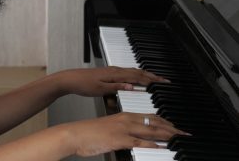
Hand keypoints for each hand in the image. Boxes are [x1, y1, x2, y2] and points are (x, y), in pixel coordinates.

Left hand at [56, 67, 168, 95]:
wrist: (71, 79)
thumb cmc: (84, 84)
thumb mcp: (100, 89)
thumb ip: (116, 88)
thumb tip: (132, 86)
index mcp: (115, 74)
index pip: (137, 76)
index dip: (151, 79)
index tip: (163, 82)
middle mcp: (115, 70)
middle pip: (137, 72)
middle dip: (152, 76)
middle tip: (164, 80)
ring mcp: (112, 70)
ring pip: (132, 71)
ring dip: (144, 74)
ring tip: (155, 78)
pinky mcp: (108, 72)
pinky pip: (126, 72)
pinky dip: (135, 74)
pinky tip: (136, 77)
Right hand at [65, 112, 186, 156]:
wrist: (77, 134)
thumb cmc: (91, 132)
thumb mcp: (110, 128)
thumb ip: (123, 131)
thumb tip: (134, 138)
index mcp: (124, 115)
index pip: (149, 116)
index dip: (164, 121)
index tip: (175, 126)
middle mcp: (126, 119)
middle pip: (153, 122)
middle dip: (171, 127)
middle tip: (184, 133)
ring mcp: (123, 129)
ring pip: (150, 130)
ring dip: (167, 134)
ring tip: (179, 138)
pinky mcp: (120, 139)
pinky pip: (139, 142)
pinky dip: (152, 144)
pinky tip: (161, 147)